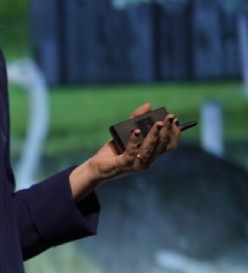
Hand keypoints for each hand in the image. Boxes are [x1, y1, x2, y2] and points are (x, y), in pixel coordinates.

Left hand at [70, 102, 184, 198]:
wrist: (97, 167)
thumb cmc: (114, 150)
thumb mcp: (125, 131)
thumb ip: (136, 118)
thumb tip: (148, 105)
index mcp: (151, 153)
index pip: (169, 145)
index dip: (174, 133)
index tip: (175, 120)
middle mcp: (147, 160)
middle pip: (162, 145)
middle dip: (167, 130)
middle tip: (169, 117)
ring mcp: (137, 164)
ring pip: (150, 149)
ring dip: (155, 135)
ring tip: (158, 123)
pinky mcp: (124, 164)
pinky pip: (131, 152)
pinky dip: (134, 141)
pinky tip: (136, 131)